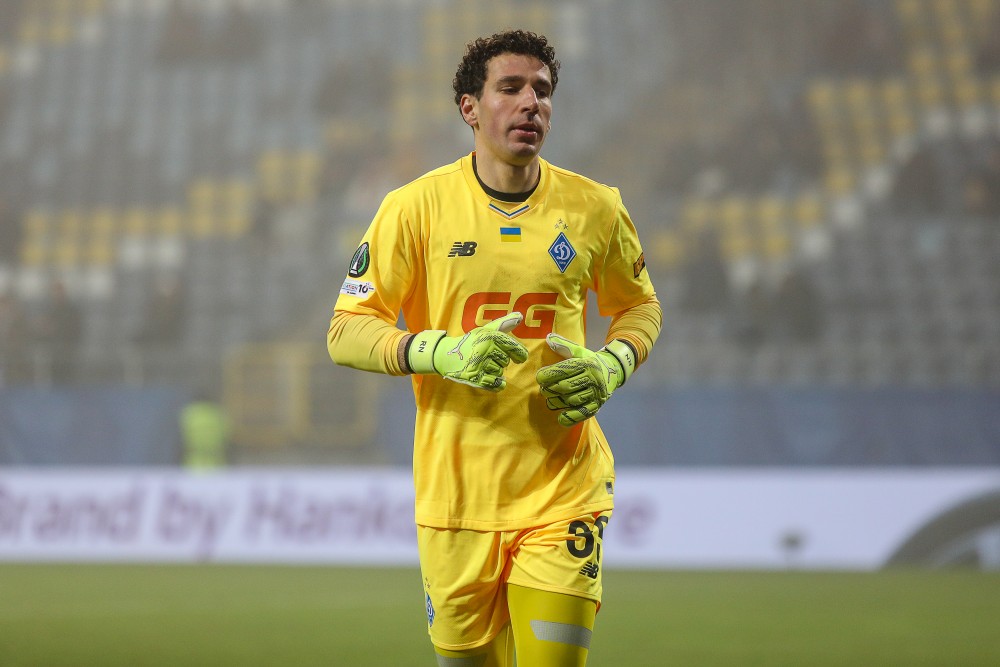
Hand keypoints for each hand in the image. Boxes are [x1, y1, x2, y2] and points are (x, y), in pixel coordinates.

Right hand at [407, 312, 528, 390]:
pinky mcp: (475, 378)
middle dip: (500, 361)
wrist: (446, 355)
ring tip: (482, 365)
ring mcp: (479, 364)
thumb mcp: (486, 331)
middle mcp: (485, 349)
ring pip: (500, 373)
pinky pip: (497, 385)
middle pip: (506, 361)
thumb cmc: (470, 342)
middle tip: (487, 357)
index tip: (519, 358)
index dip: (520, 355)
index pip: (515, 348)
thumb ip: (504, 324)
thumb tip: (520, 316)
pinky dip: (497, 384)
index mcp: (490, 336)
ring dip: (495, 371)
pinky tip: (489, 378)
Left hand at [536, 335, 634, 425]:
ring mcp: (596, 394)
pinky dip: (569, 417)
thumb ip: (563, 346)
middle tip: (543, 390)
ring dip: (556, 402)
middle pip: (564, 387)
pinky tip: (561, 417)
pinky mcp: (597, 406)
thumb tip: (548, 339)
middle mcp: (592, 378)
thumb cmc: (590, 361)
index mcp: (586, 364)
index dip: (548, 375)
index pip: (563, 370)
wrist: (614, 371)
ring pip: (570, 401)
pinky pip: (581, 414)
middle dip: (549, 389)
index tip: (539, 378)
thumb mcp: (579, 351)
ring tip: (550, 400)